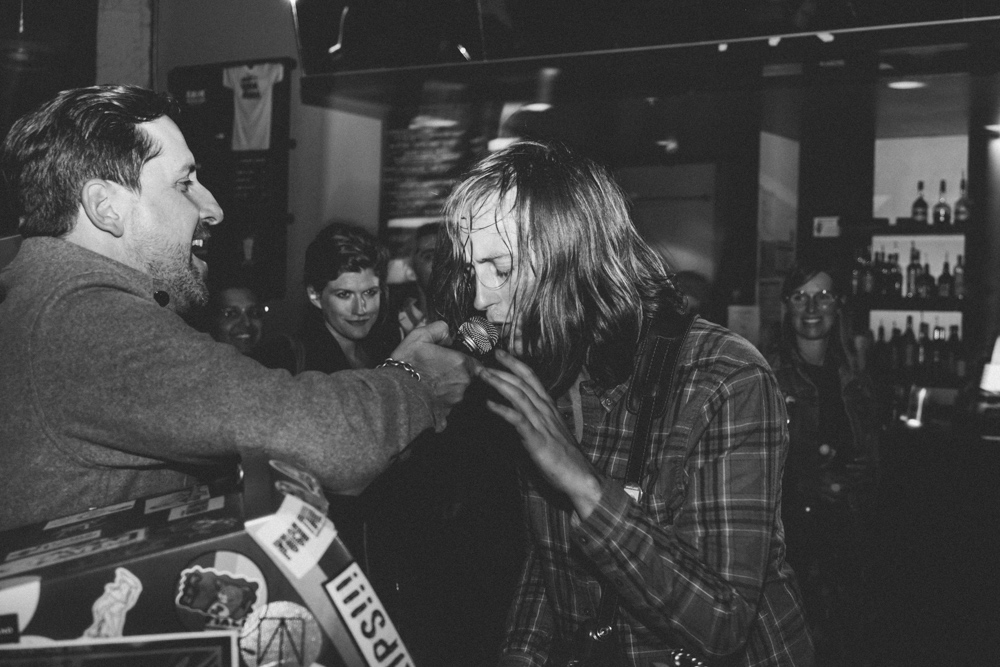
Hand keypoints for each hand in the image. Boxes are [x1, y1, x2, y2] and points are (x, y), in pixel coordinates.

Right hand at [390, 320, 480, 429]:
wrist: (394, 393)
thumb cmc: (407, 365)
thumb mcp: (420, 336)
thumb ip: (439, 329)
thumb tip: (448, 334)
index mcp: (461, 364)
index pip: (475, 362)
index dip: (464, 361)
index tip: (453, 361)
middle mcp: (463, 384)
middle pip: (468, 378)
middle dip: (456, 375)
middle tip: (439, 371)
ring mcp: (455, 401)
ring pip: (458, 393)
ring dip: (449, 389)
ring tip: (430, 384)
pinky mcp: (445, 415)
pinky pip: (447, 409)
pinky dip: (440, 404)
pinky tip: (428, 398)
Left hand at [477, 349, 602, 519]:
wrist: (579, 475)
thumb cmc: (564, 456)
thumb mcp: (550, 432)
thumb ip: (537, 420)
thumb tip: (521, 415)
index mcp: (549, 407)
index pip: (532, 378)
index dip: (516, 364)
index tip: (501, 353)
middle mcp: (545, 410)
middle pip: (522, 382)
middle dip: (502, 369)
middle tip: (482, 361)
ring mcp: (542, 423)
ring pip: (519, 395)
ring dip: (498, 383)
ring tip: (482, 375)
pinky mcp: (536, 439)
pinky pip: (518, 420)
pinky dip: (502, 410)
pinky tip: (488, 405)